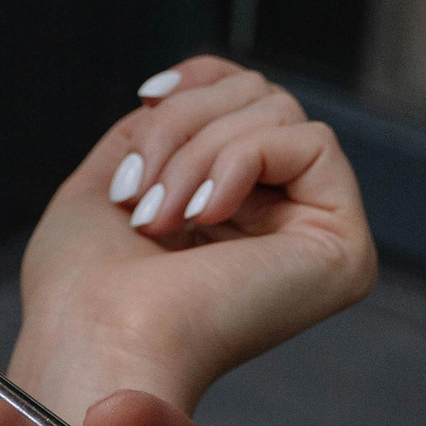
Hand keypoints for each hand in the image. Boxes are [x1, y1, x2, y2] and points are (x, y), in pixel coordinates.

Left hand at [16, 60, 371, 414]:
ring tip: (159, 217)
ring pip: (279, 112)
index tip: (146, 97)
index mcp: (233, 215)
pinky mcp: (344, 250)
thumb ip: (158, 130)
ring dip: (198, 151)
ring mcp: (318, 238)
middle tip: (141, 194)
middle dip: (183, 125)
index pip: (246, 99)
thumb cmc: (81, 293)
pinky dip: (241, 160)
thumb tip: (189, 90)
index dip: (199, 81)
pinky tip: (204, 214)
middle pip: (259, 95)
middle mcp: (284, 225)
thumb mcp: (109, 180)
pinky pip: (311, 143)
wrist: (93, 344)